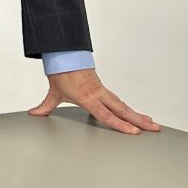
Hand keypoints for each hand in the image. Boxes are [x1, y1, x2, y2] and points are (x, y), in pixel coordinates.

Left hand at [29, 68, 159, 134]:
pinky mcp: (104, 90)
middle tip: (153, 129)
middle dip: (138, 120)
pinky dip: (130, 110)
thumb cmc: (61, 73)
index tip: (133, 131)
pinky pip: (119, 102)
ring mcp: (103, 92)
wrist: (65, 55)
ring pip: (123, 106)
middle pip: (122, 110)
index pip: (106, 114)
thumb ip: (45, 106)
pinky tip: (138, 116)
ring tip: (152, 124)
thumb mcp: (53, 91)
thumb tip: (34, 114)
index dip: (119, 124)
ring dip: (138, 115)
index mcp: (88, 97)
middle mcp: (99, 95)